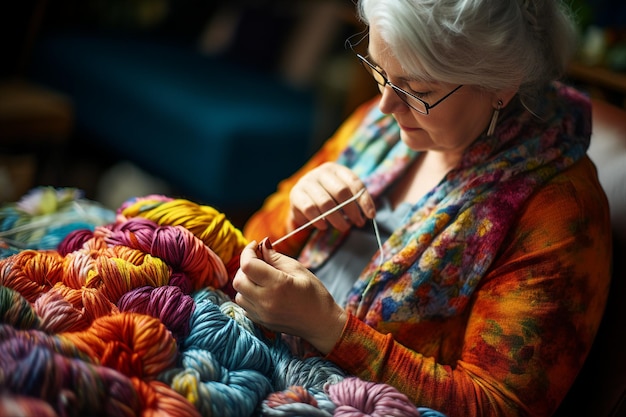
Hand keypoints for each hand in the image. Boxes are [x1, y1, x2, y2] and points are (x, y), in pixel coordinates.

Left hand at [233, 239, 346, 353]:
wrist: (322, 323)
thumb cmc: (315, 295)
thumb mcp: (299, 270)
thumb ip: (276, 257)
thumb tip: (262, 246)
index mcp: (277, 285)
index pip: (248, 265)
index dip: (248, 252)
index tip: (256, 246)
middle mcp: (266, 301)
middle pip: (238, 280)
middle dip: (245, 266)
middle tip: (259, 261)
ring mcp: (262, 314)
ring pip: (238, 294)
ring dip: (246, 282)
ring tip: (261, 278)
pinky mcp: (261, 322)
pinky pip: (244, 306)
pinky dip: (248, 295)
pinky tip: (262, 291)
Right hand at [288, 162, 375, 232]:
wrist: (301, 201)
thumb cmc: (327, 197)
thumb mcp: (342, 195)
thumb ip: (355, 201)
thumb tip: (370, 215)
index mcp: (336, 169)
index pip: (354, 183)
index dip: (364, 200)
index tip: (371, 216)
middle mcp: (320, 173)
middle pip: (341, 191)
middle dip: (352, 210)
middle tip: (358, 223)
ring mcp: (306, 182)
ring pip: (326, 203)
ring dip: (337, 219)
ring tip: (343, 227)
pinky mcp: (296, 195)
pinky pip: (310, 210)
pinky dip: (319, 221)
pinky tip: (324, 227)